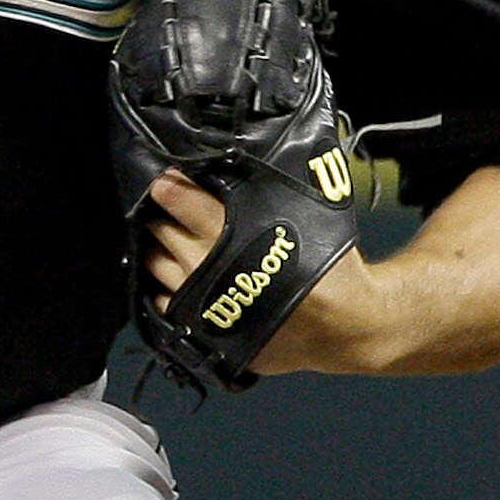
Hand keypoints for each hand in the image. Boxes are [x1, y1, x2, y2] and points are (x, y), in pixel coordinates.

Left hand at [143, 169, 393, 376]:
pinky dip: (163, 288)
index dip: (170, 185)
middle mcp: (203, 265)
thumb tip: (227, 169)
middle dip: (162, 215)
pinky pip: (164, 304)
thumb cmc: (329, 264)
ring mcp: (198, 300)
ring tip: (168, 241)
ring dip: (158, 249)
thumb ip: (261, 194)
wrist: (344, 324)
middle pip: (161, 230)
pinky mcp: (201, 330)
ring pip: (155, 265)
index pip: (178, 198)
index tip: (165, 179)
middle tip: (169, 210)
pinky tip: (174, 278)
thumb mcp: (302, 214)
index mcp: (227, 232)